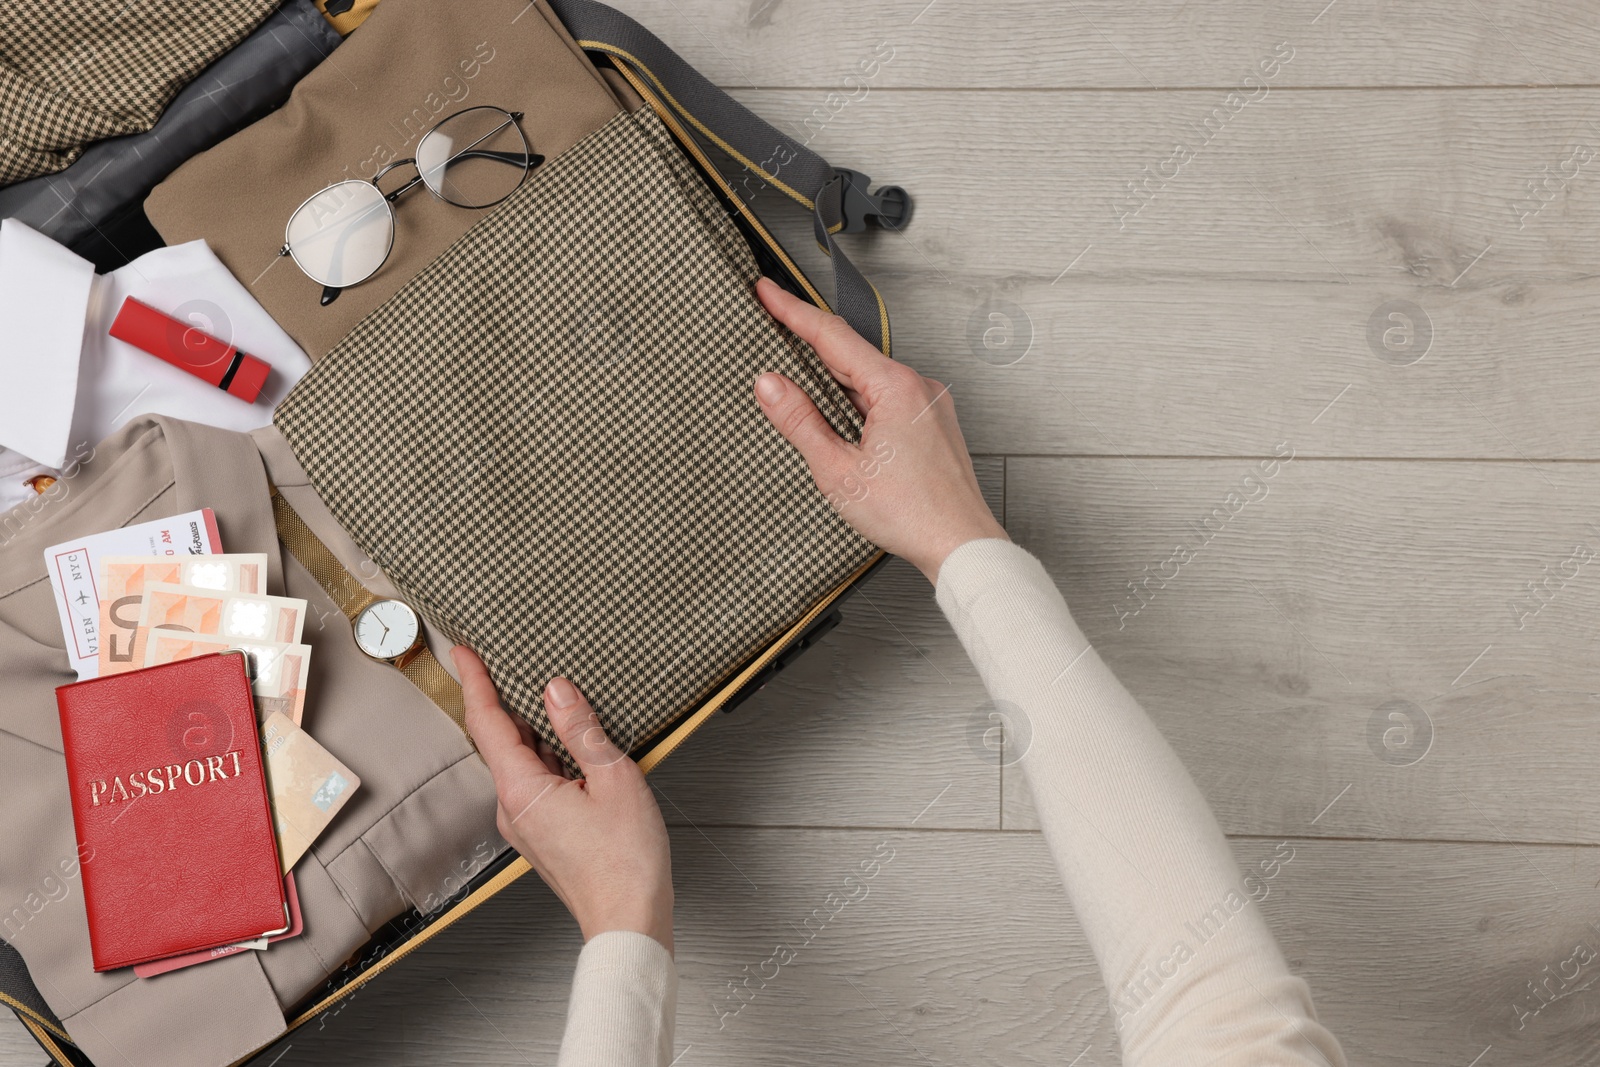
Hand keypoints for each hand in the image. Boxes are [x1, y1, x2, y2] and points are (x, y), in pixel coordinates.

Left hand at [452, 646, 674, 953]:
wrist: (629, 919)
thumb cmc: (626, 862)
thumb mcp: (614, 779)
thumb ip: (581, 730)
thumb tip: (558, 691)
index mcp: (522, 790)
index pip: (487, 723)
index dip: (475, 682)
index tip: (464, 652)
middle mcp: (514, 807)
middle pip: (504, 740)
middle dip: (511, 701)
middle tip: (519, 663)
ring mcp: (526, 823)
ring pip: (524, 761)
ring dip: (539, 730)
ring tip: (562, 700)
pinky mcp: (543, 833)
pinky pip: (539, 782)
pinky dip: (552, 756)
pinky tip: (577, 745)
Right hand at [753, 277, 1007, 583]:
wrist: (962, 546)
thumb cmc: (912, 515)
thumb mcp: (837, 470)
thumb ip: (800, 421)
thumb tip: (770, 385)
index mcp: (894, 387)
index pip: (831, 335)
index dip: (792, 310)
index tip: (767, 290)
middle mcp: (918, 386)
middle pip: (851, 354)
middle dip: (809, 344)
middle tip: (774, 328)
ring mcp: (929, 404)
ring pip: (870, 378)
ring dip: (834, 381)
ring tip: (800, 390)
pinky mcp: (933, 423)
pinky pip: (888, 397)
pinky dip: (859, 401)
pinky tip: (843, 421)